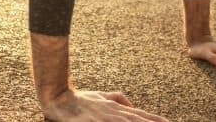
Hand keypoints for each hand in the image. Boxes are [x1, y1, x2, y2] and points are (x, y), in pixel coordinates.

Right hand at [41, 89, 168, 121]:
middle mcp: (113, 113)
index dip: (156, 120)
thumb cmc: (80, 99)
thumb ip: (117, 98)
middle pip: (138, 120)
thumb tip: (131, 104)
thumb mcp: (101, 96)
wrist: (59, 98)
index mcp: (116, 108)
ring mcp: (104, 117)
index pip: (142, 115)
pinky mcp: (93, 121)